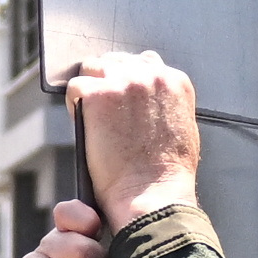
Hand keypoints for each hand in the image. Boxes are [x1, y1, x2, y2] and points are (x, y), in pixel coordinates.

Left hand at [53, 55, 203, 226]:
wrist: (153, 196)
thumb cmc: (167, 176)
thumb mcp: (183, 131)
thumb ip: (167, 107)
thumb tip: (148, 103)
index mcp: (175, 81)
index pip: (144, 63)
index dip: (128, 81)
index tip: (121, 99)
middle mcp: (150, 74)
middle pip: (116, 61)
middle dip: (107, 81)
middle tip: (102, 110)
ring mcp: (123, 81)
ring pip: (93, 68)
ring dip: (89, 89)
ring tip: (91, 117)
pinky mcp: (97, 95)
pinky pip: (75, 88)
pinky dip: (75, 105)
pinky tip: (84, 125)